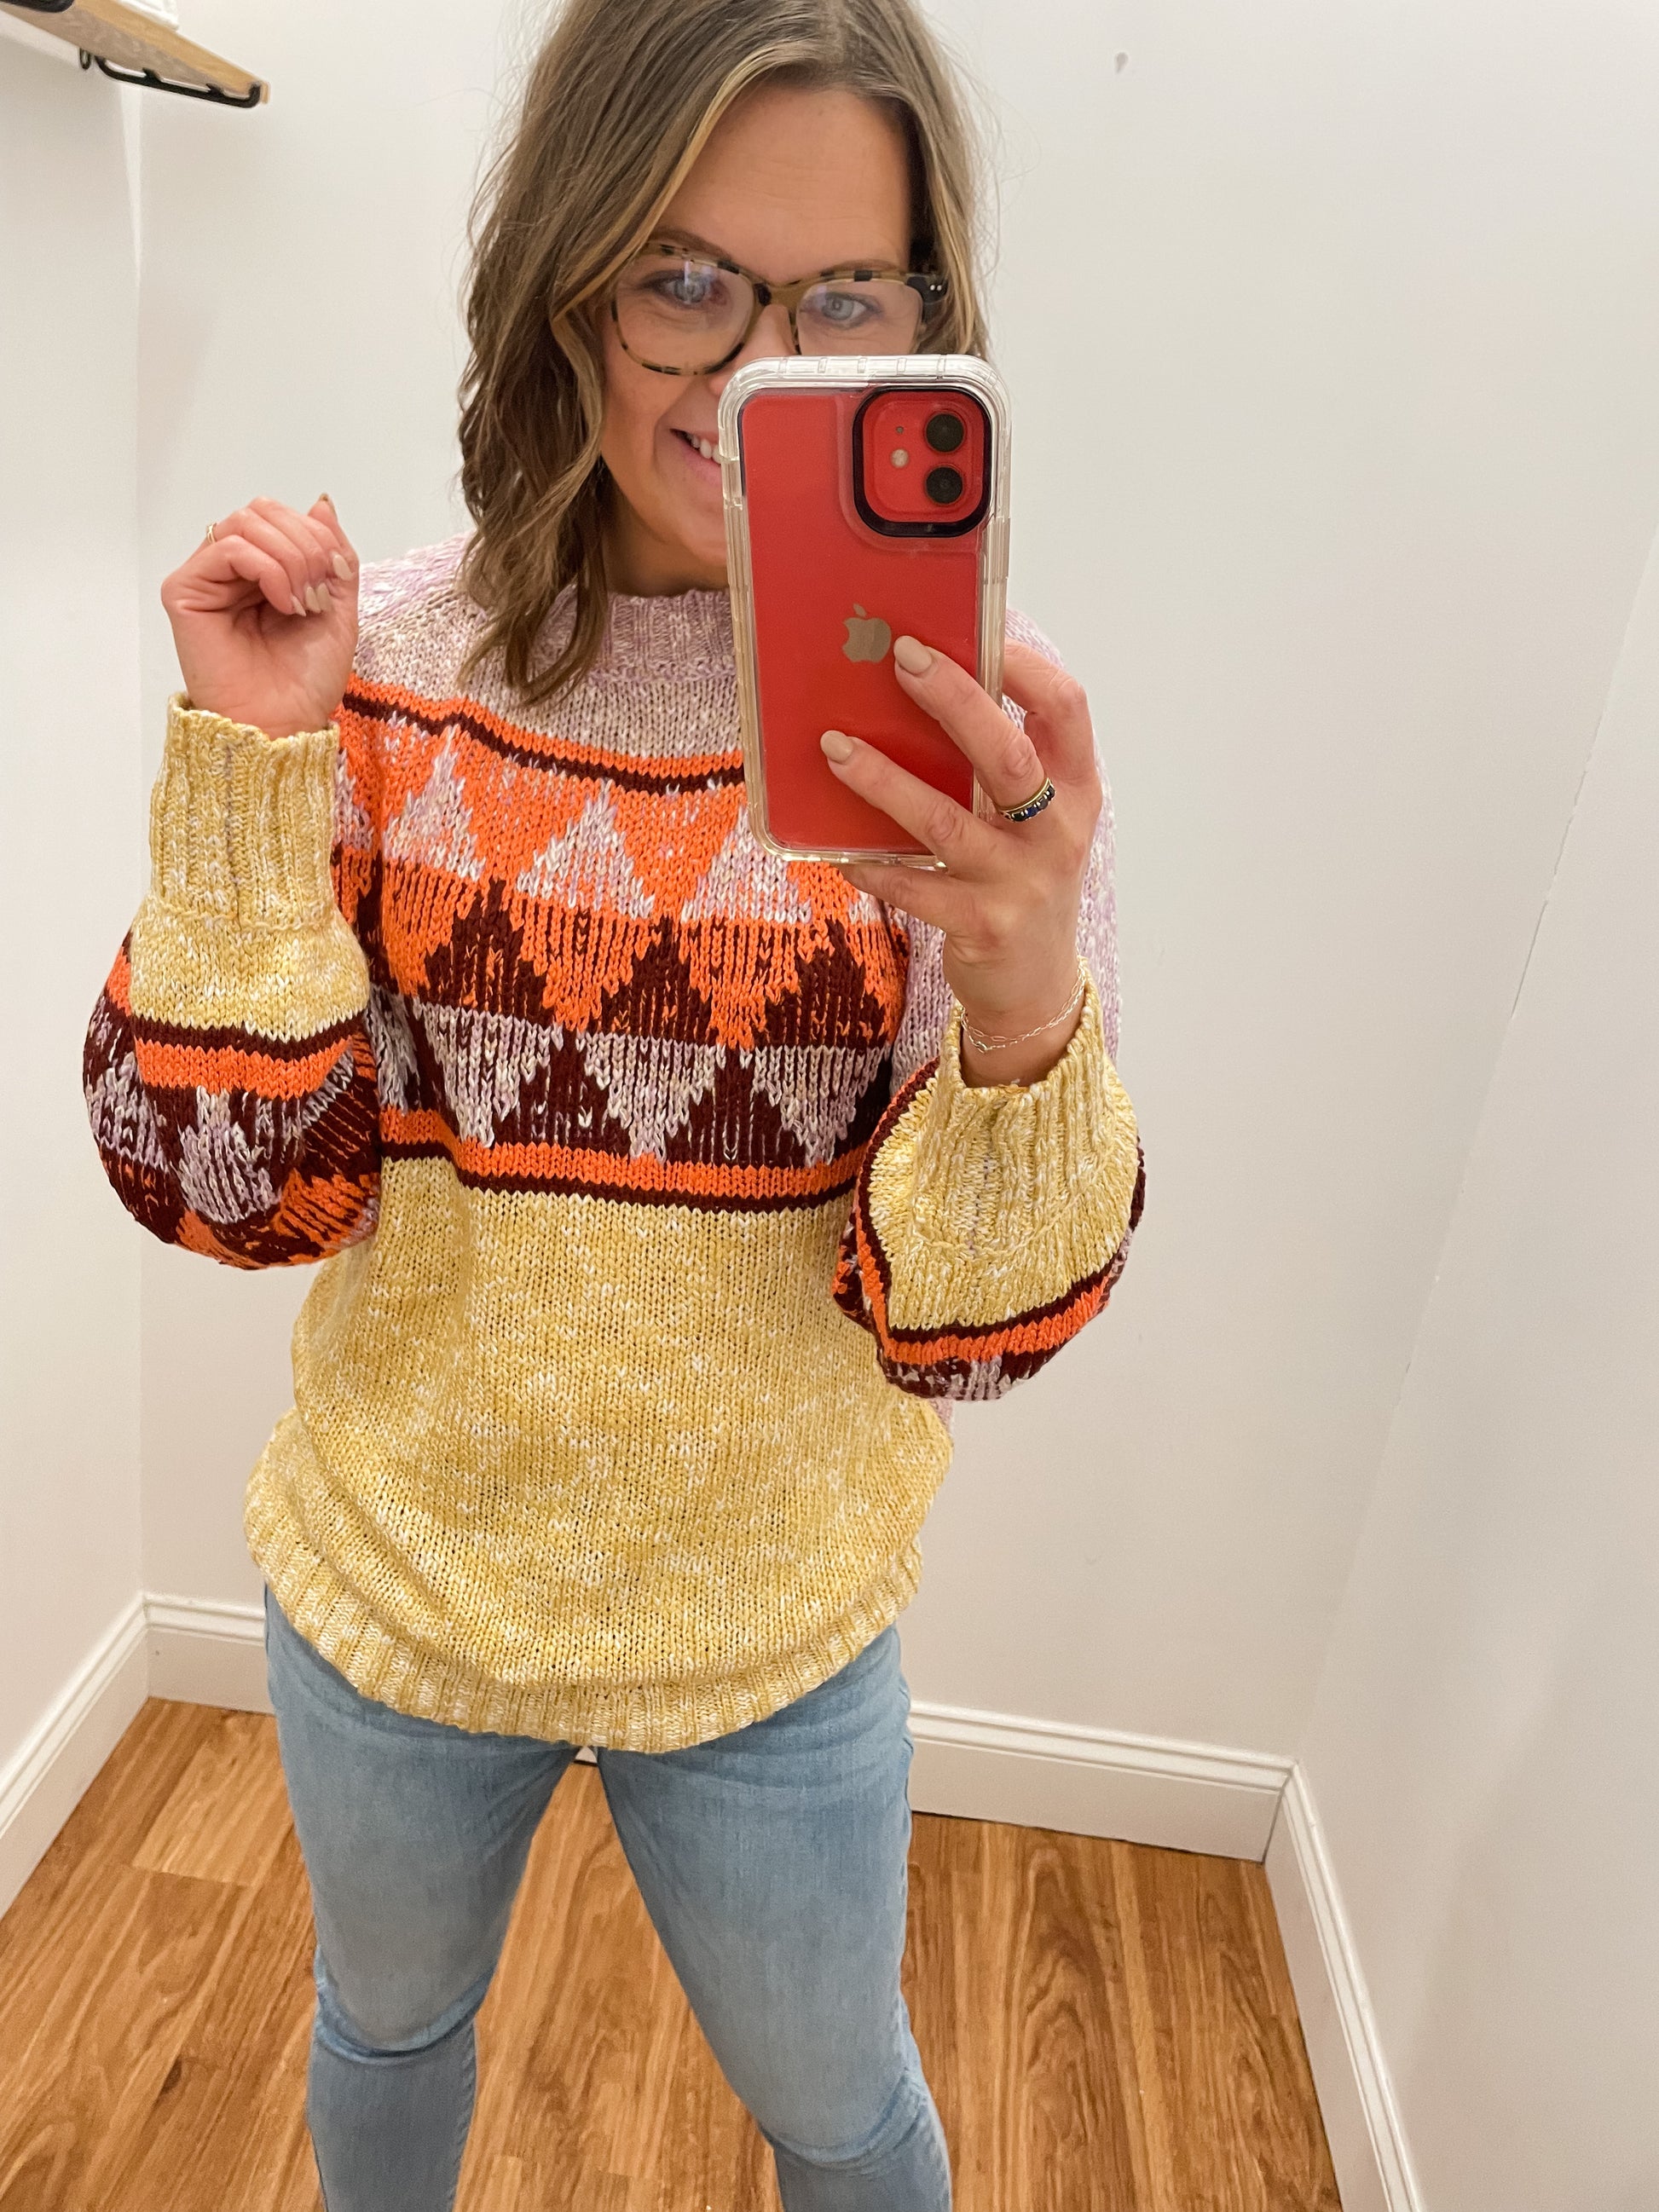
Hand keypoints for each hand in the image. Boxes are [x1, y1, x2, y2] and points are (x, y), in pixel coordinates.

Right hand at [159, 495, 359, 739]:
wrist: (285, 724)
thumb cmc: (305, 681)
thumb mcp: (339, 607)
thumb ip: (334, 554)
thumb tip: (321, 501)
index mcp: (263, 570)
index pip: (283, 517)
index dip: (317, 536)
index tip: (337, 580)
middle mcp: (229, 569)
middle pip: (262, 511)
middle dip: (305, 544)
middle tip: (318, 593)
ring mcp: (205, 578)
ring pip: (245, 522)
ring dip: (289, 557)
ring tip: (302, 603)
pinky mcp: (184, 591)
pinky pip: (226, 547)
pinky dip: (267, 568)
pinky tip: (283, 603)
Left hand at [821, 635, 1101, 1086]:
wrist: (1036, 987)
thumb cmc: (1024, 882)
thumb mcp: (1035, 821)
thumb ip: (1001, 765)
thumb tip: (930, 687)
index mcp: (1075, 790)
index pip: (1067, 710)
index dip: (1026, 667)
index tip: (981, 633)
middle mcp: (1056, 832)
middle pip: (1005, 754)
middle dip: (953, 700)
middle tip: (900, 659)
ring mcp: (1019, 882)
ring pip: (944, 821)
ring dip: (884, 781)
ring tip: (835, 748)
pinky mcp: (981, 925)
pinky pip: (914, 887)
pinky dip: (874, 865)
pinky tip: (839, 851)